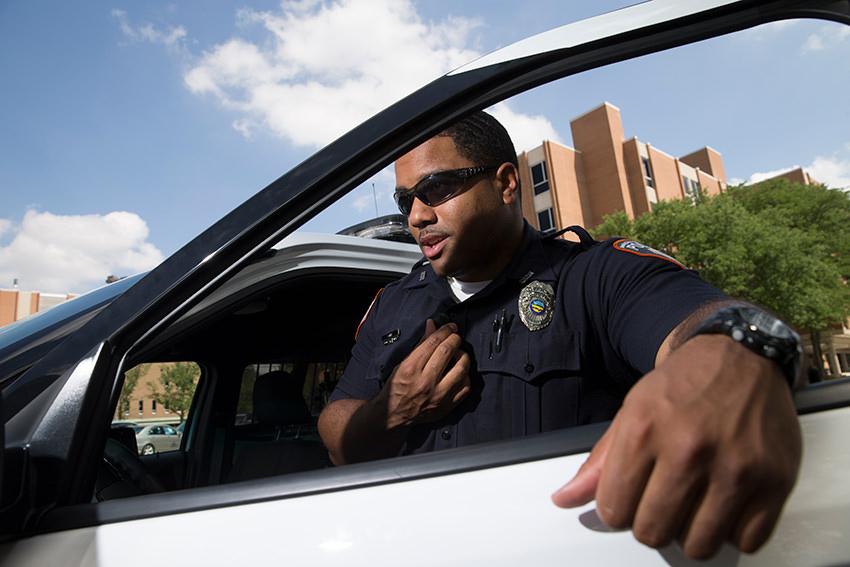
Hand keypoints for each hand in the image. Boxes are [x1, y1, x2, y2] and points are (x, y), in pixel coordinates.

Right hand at [379, 318, 470, 428]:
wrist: (395, 414)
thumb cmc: (397, 389)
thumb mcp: (403, 363)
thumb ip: (420, 344)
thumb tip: (432, 326)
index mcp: (411, 369)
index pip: (433, 342)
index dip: (444, 330)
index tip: (450, 327)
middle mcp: (425, 382)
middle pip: (447, 351)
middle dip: (454, 339)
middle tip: (455, 337)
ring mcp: (438, 395)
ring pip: (461, 368)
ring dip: (463, 356)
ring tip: (459, 353)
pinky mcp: (447, 405)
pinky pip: (465, 386)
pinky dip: (466, 375)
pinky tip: (460, 371)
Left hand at [551, 334, 801, 559]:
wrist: (740, 355)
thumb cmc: (683, 385)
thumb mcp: (631, 412)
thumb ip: (600, 462)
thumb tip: (564, 499)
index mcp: (644, 430)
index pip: (614, 510)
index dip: (618, 509)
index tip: (628, 498)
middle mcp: (689, 448)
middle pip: (653, 532)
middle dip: (651, 523)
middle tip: (662, 501)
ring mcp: (735, 466)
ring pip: (698, 545)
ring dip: (691, 533)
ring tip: (692, 506)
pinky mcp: (775, 480)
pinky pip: (746, 541)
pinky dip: (733, 531)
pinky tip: (725, 505)